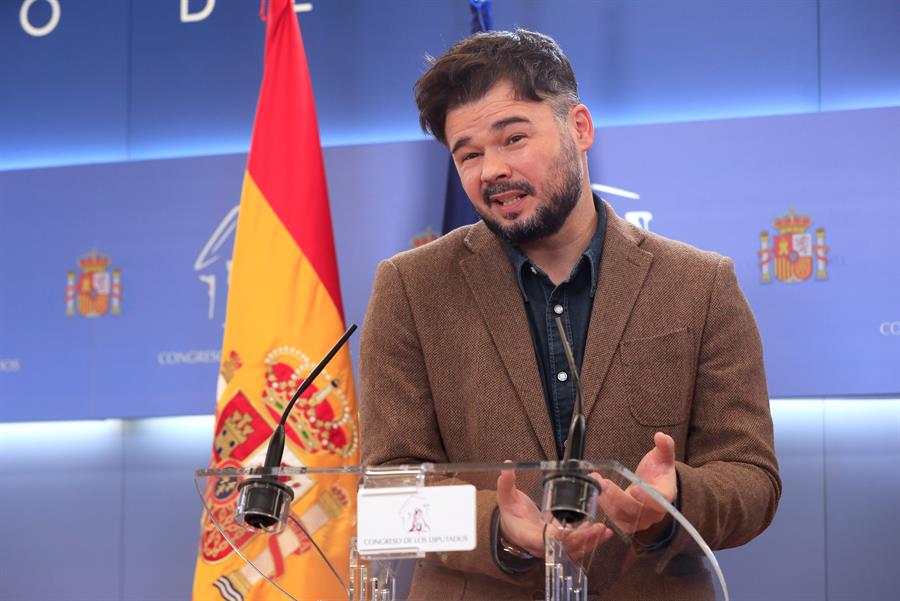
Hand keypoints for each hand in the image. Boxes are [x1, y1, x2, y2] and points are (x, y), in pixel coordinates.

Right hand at [497, 462, 614, 559]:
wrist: (512, 528)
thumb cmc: (511, 514)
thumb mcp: (506, 498)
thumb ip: (506, 484)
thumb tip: (507, 467)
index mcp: (527, 535)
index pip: (543, 539)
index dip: (557, 536)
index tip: (569, 529)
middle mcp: (541, 546)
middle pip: (563, 547)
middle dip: (581, 539)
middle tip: (597, 528)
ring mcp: (552, 548)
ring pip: (573, 550)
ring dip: (590, 542)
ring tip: (605, 532)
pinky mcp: (560, 546)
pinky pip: (576, 547)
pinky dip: (590, 541)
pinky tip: (602, 533)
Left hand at [592, 432, 676, 537]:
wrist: (653, 485)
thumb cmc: (658, 471)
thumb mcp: (663, 457)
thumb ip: (665, 446)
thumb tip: (661, 436)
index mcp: (666, 495)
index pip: (660, 500)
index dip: (648, 497)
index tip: (635, 489)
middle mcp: (655, 512)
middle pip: (636, 510)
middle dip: (617, 496)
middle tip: (602, 482)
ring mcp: (641, 519)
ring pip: (623, 516)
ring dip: (606, 501)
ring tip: (596, 482)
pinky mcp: (628, 522)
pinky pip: (616, 519)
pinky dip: (605, 507)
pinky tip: (596, 492)